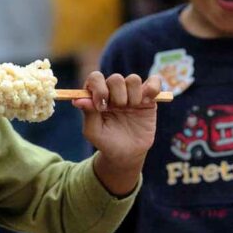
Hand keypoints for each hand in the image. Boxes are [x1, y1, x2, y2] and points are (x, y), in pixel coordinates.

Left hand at [73, 72, 160, 195]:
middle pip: (116, 78)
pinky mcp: (149, 98)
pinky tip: (146, 102)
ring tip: (131, 109)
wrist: (126, 154)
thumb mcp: (93, 131)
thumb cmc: (106, 141)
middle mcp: (114, 91)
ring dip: (132, 96)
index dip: (99, 88)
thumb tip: (78, 100)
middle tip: (118, 110)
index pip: (96, 78)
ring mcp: (132, 93)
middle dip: (117, 96)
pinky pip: (154, 81)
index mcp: (98, 95)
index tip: (101, 106)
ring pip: (133, 79)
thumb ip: (88, 113)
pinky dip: (152, 88)